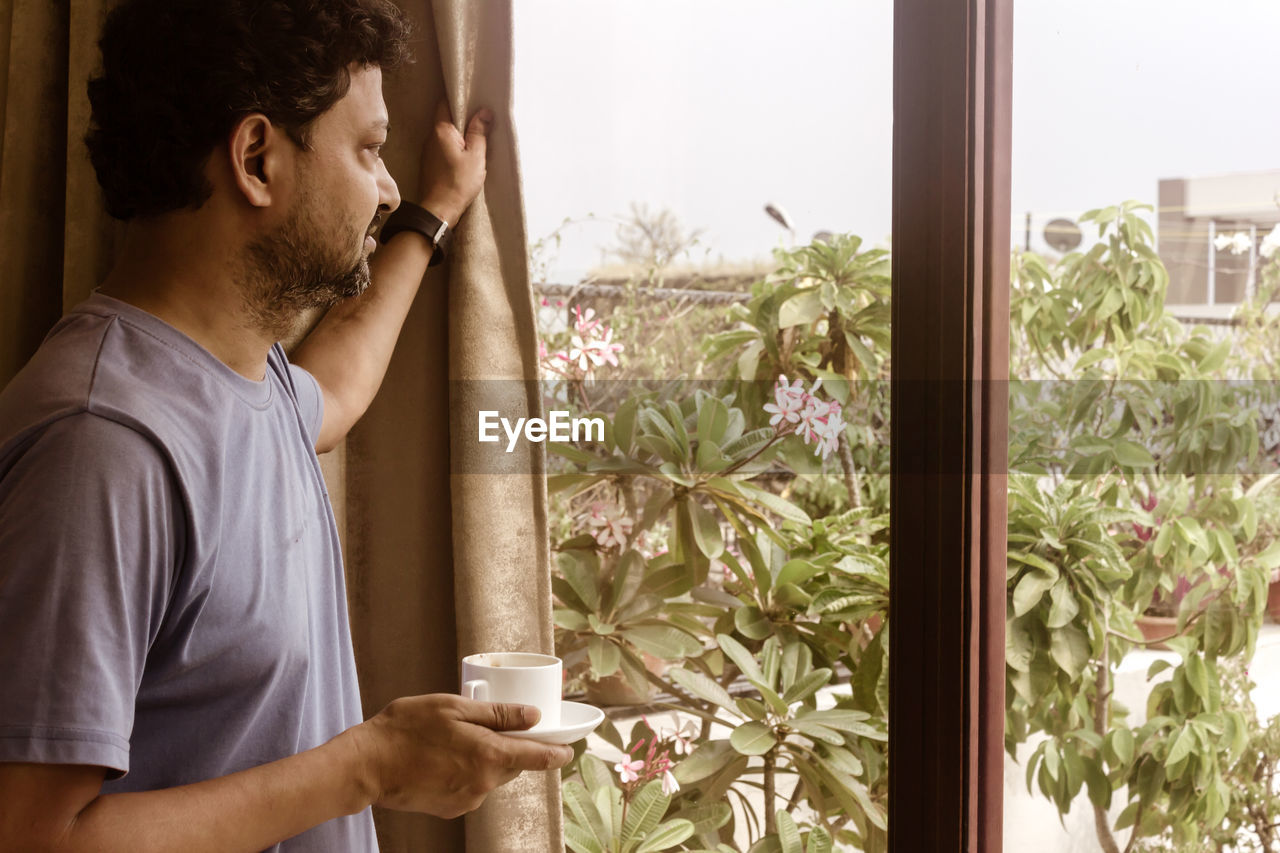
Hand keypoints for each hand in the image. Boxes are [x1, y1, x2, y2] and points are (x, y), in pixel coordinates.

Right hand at [351, 693, 573, 817]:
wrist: (368, 765)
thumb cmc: (407, 730)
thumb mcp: (455, 708)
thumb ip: (497, 714)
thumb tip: (531, 715)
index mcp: (489, 756)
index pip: (538, 757)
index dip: (557, 752)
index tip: (569, 748)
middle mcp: (484, 784)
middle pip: (513, 765)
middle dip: (510, 747)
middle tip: (489, 725)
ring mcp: (467, 799)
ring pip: (491, 776)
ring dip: (484, 758)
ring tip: (454, 739)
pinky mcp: (451, 808)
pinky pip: (472, 787)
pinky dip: (466, 771)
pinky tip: (443, 757)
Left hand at [418, 100, 493, 226]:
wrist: (439, 209)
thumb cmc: (458, 183)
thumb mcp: (476, 156)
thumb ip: (479, 132)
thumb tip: (484, 112)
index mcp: (442, 130)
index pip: (446, 102)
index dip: (458, 96)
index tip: (472, 96)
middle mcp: (431, 137)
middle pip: (445, 117)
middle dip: (461, 115)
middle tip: (479, 115)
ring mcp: (429, 150)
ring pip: (444, 132)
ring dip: (458, 131)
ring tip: (475, 134)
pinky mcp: (430, 162)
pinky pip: (442, 145)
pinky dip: (453, 144)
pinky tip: (465, 151)